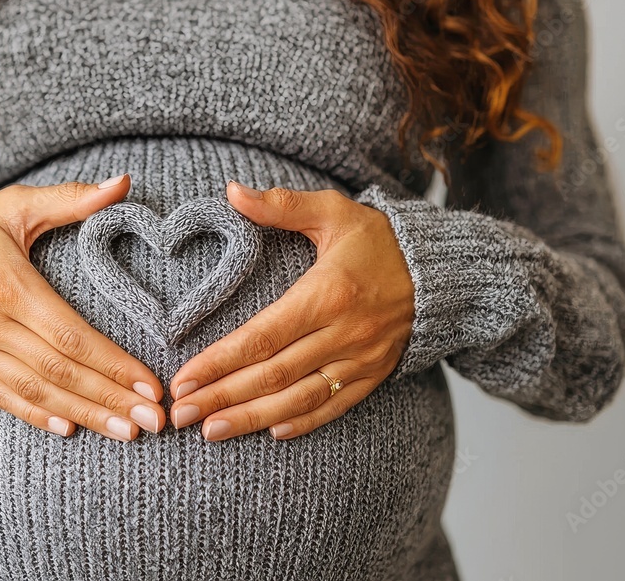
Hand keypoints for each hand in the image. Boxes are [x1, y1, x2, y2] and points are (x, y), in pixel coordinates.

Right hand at [0, 174, 166, 441]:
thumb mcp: (16, 206)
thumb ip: (72, 198)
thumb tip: (125, 182)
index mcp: (7, 283)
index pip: (70, 335)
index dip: (113, 364)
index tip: (150, 385)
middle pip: (58, 370)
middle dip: (109, 398)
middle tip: (152, 421)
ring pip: (35, 391)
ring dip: (84, 414)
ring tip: (126, 432)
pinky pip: (2, 398)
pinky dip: (37, 416)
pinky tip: (71, 429)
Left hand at [167, 181, 414, 440]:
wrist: (444, 272)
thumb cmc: (380, 239)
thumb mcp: (333, 211)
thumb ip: (281, 205)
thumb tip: (231, 191)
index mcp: (327, 294)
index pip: (262, 337)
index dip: (219, 362)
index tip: (183, 379)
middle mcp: (343, 333)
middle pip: (272, 375)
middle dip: (222, 396)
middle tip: (180, 415)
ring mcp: (361, 359)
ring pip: (299, 398)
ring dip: (252, 418)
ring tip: (211, 432)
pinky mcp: (375, 375)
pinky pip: (335, 406)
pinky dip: (303, 421)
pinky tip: (271, 432)